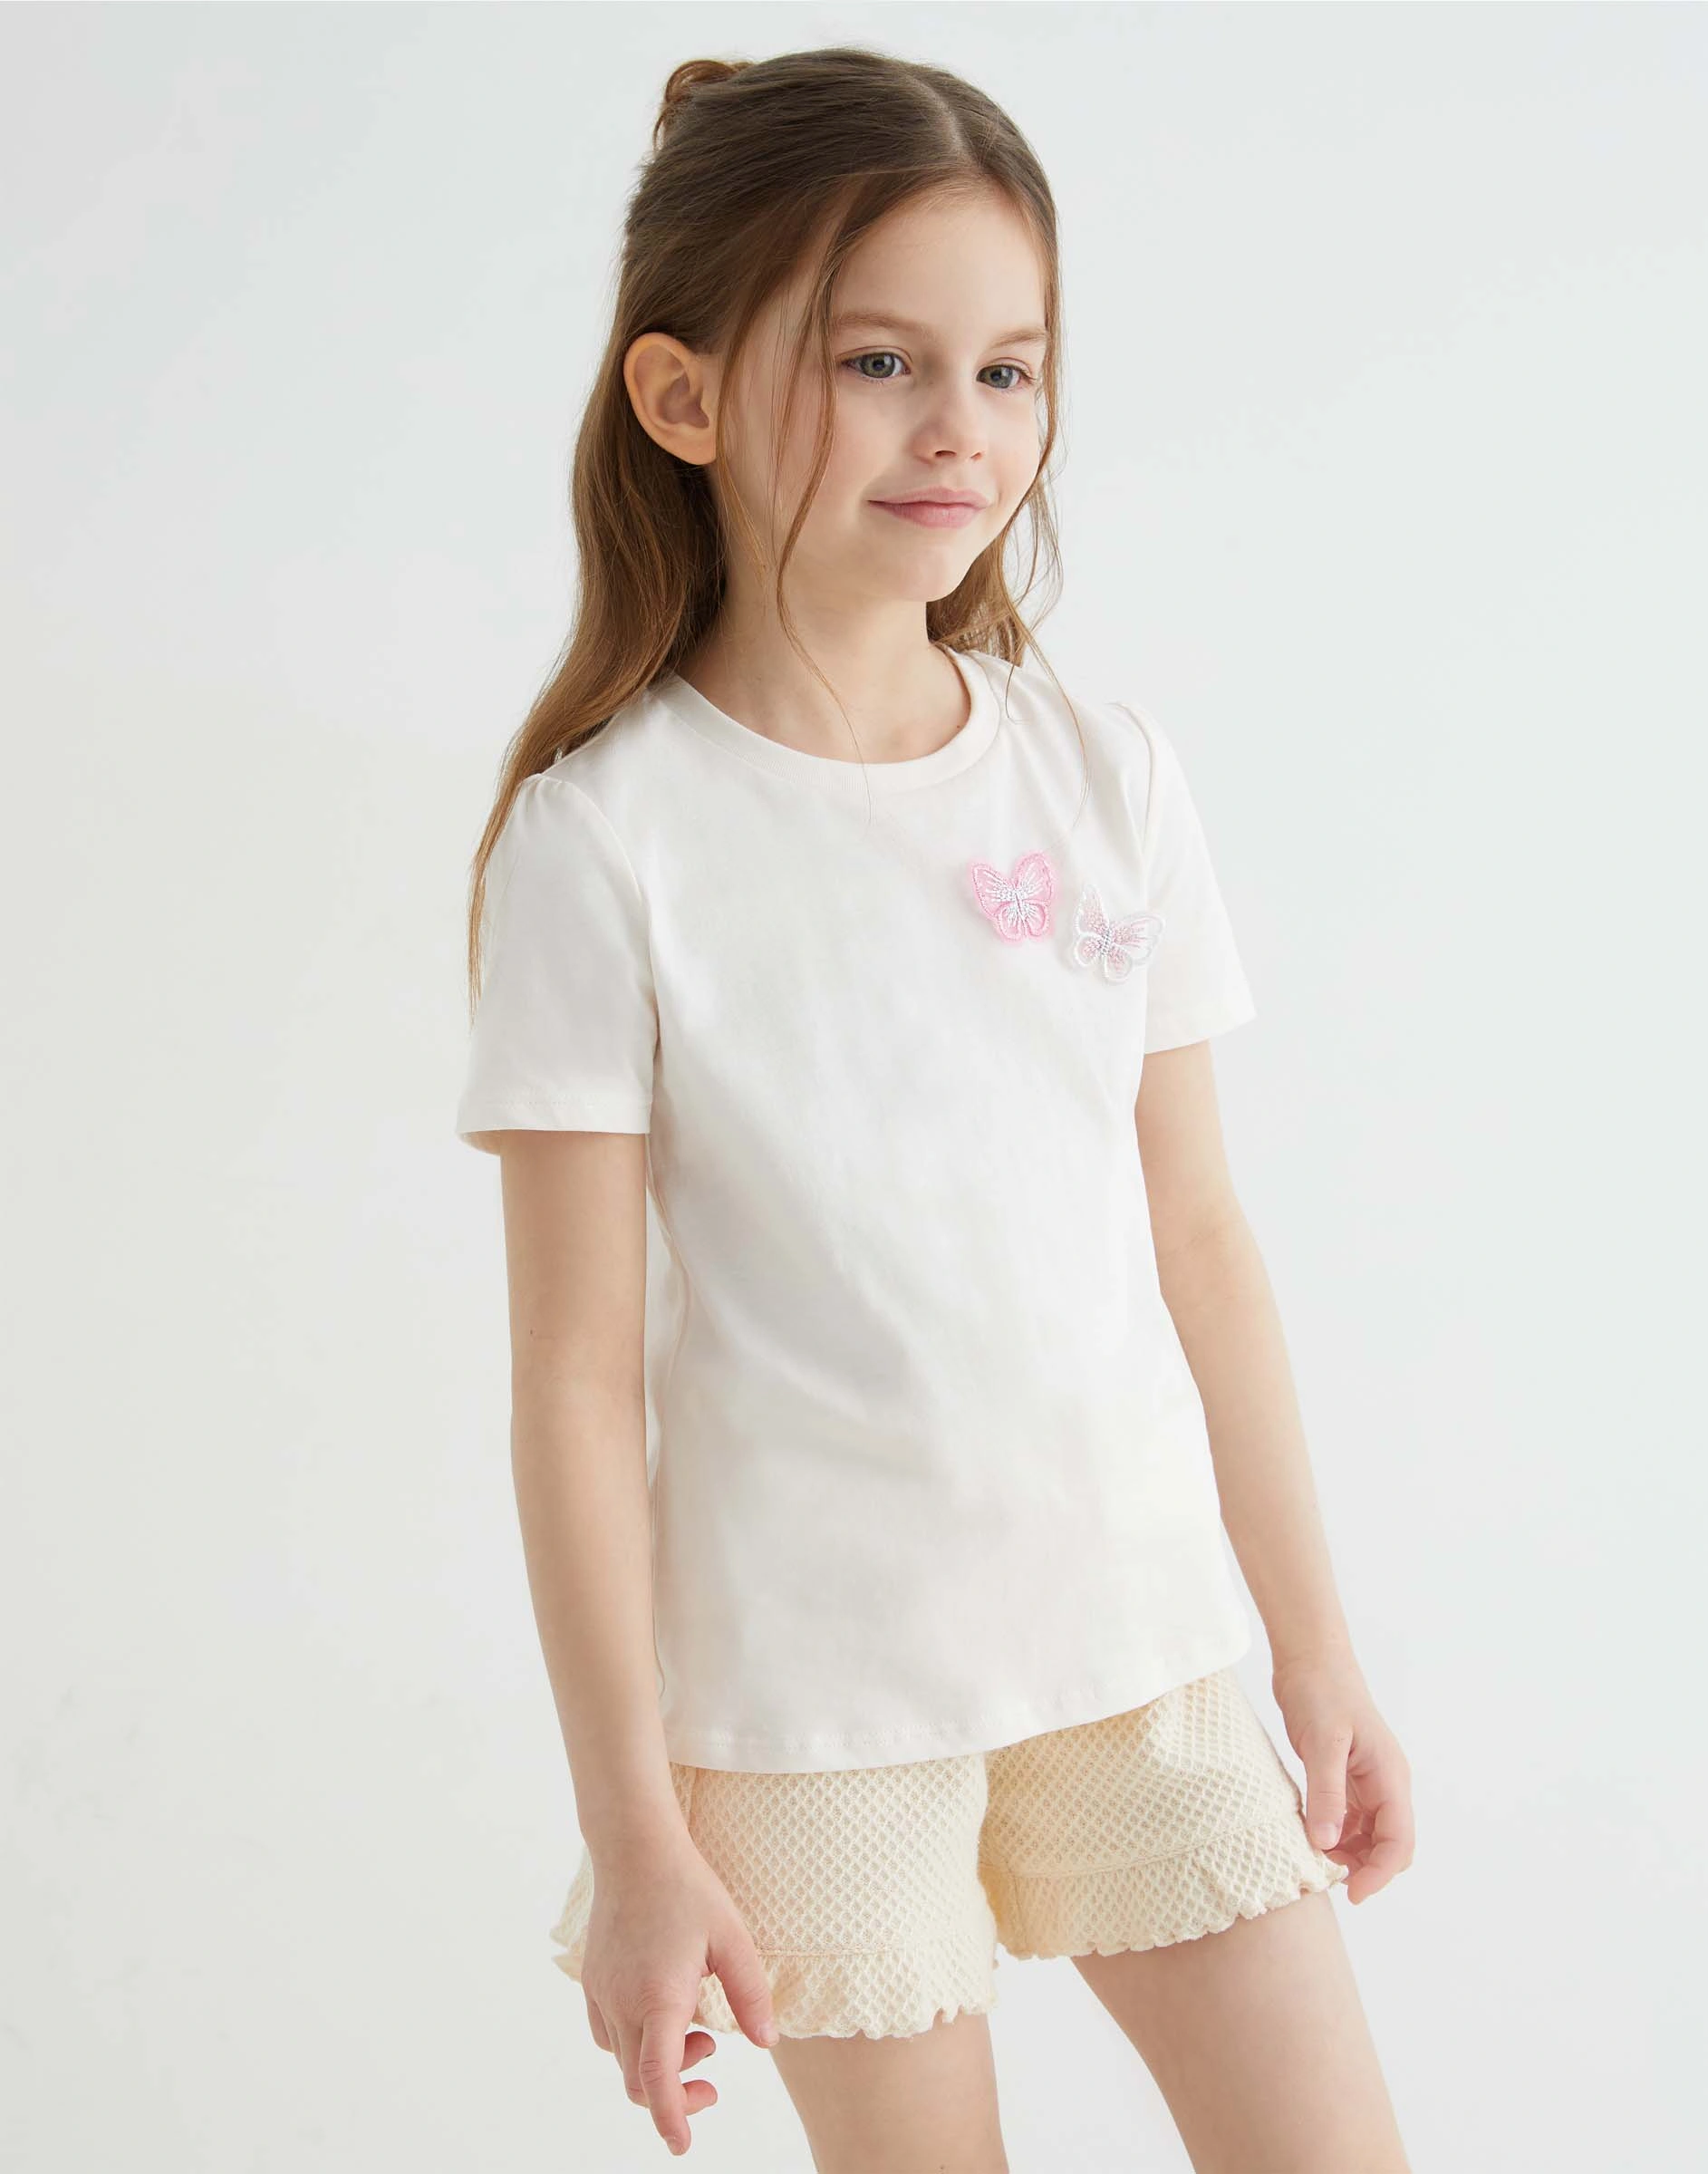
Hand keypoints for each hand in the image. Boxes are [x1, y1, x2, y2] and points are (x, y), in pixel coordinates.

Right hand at [579, 1834, 778, 2156]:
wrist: (634, 1848)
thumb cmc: (687, 1889)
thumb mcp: (733, 1939)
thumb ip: (751, 1995)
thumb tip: (766, 2043)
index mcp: (659, 1999)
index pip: (656, 2081)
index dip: (671, 2118)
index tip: (682, 2144)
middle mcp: (622, 2003)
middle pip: (638, 2082)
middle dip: (676, 2094)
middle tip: (714, 2074)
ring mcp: (601, 1993)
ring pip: (622, 2060)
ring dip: (659, 2064)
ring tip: (697, 2030)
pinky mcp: (591, 1981)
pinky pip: (606, 2034)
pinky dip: (635, 2043)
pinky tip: (661, 2013)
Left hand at [1270, 1647, 1413, 1905]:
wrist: (1310, 1658)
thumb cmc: (1321, 1691)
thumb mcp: (1321, 1742)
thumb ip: (1326, 1793)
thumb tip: (1326, 1844)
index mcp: (1390, 1776)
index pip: (1400, 1840)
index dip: (1380, 1873)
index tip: (1352, 1894)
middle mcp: (1385, 1782)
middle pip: (1390, 1844)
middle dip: (1366, 1868)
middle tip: (1327, 1877)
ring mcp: (1367, 1780)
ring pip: (1370, 1835)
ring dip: (1349, 1854)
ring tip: (1314, 1859)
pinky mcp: (1347, 1776)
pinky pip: (1350, 1819)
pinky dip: (1335, 1835)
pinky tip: (1310, 1836)